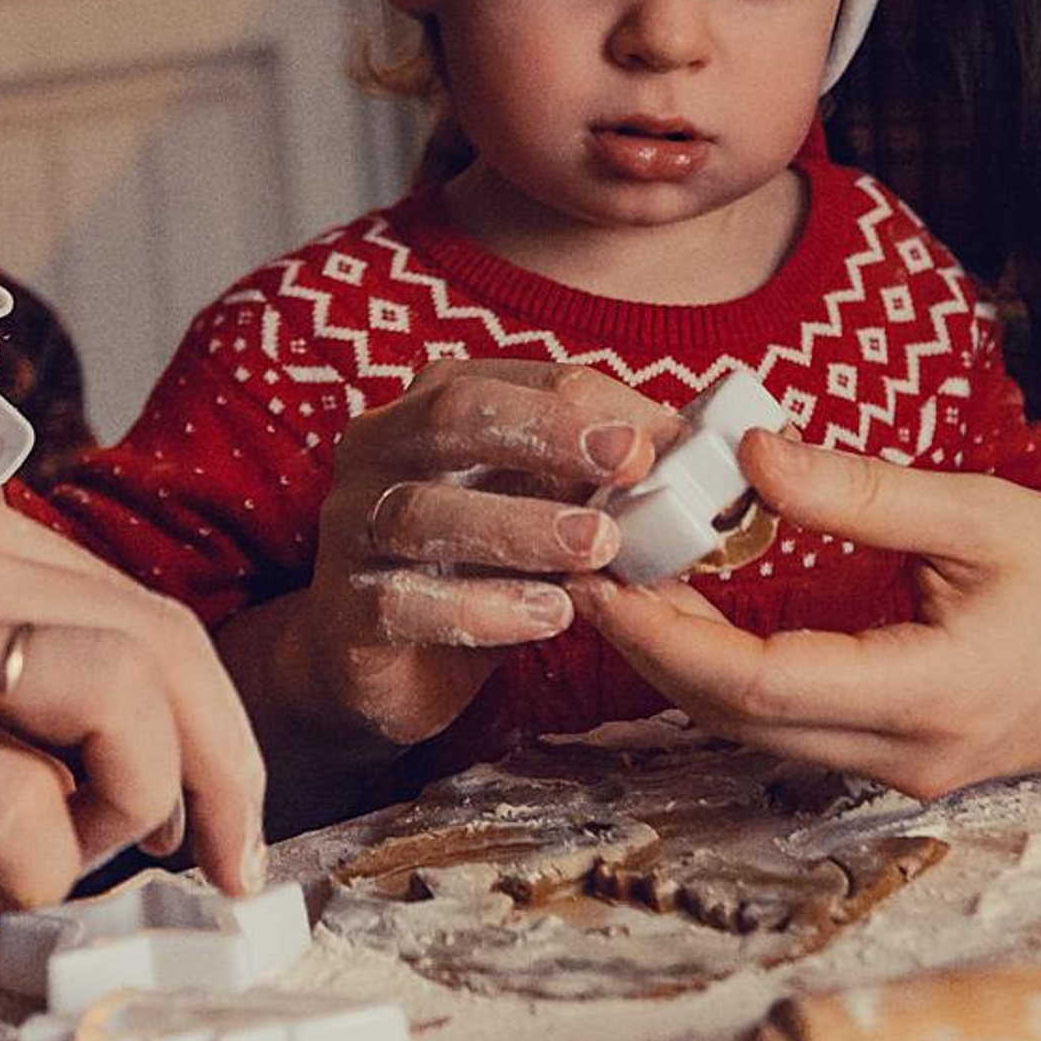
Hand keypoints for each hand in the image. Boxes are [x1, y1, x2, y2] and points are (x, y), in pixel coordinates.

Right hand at [0, 476, 266, 907]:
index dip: (206, 714)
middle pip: (165, 643)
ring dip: (134, 803)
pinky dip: (32, 867)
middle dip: (222, 766)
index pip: (141, 605)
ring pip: (126, 700)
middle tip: (221, 860)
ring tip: (62, 856)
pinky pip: (22, 807)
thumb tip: (80, 774)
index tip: (214, 805)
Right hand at [245, 359, 683, 757]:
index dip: (594, 405)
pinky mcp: (344, 611)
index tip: (668, 438)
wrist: (386, 661)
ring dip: (521, 526)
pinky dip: (481, 608)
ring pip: (424, 511)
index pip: (516, 378)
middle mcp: (379, 448)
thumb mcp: (541, 504)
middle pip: (453, 415)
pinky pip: (403, 601)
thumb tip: (695, 448)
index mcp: (432, 402)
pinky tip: (549, 617)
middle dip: (547, 432)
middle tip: (631, 462)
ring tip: (598, 547)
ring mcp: (350, 527)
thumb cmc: (478, 561)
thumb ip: (600, 475)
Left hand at [575, 428, 1040, 798]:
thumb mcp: (982, 515)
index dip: (661, 631)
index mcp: (925, 696)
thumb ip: (859, 492)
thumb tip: (749, 454)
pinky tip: (697, 616)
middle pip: (732, 716)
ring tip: (627, 580)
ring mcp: (901, 774)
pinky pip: (787, 728)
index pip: (752, 682)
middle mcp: (902, 757)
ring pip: (753, 730)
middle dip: (648, 644)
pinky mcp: (900, 763)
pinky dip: (728, 676)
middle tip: (587, 566)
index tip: (602, 571)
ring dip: (681, 662)